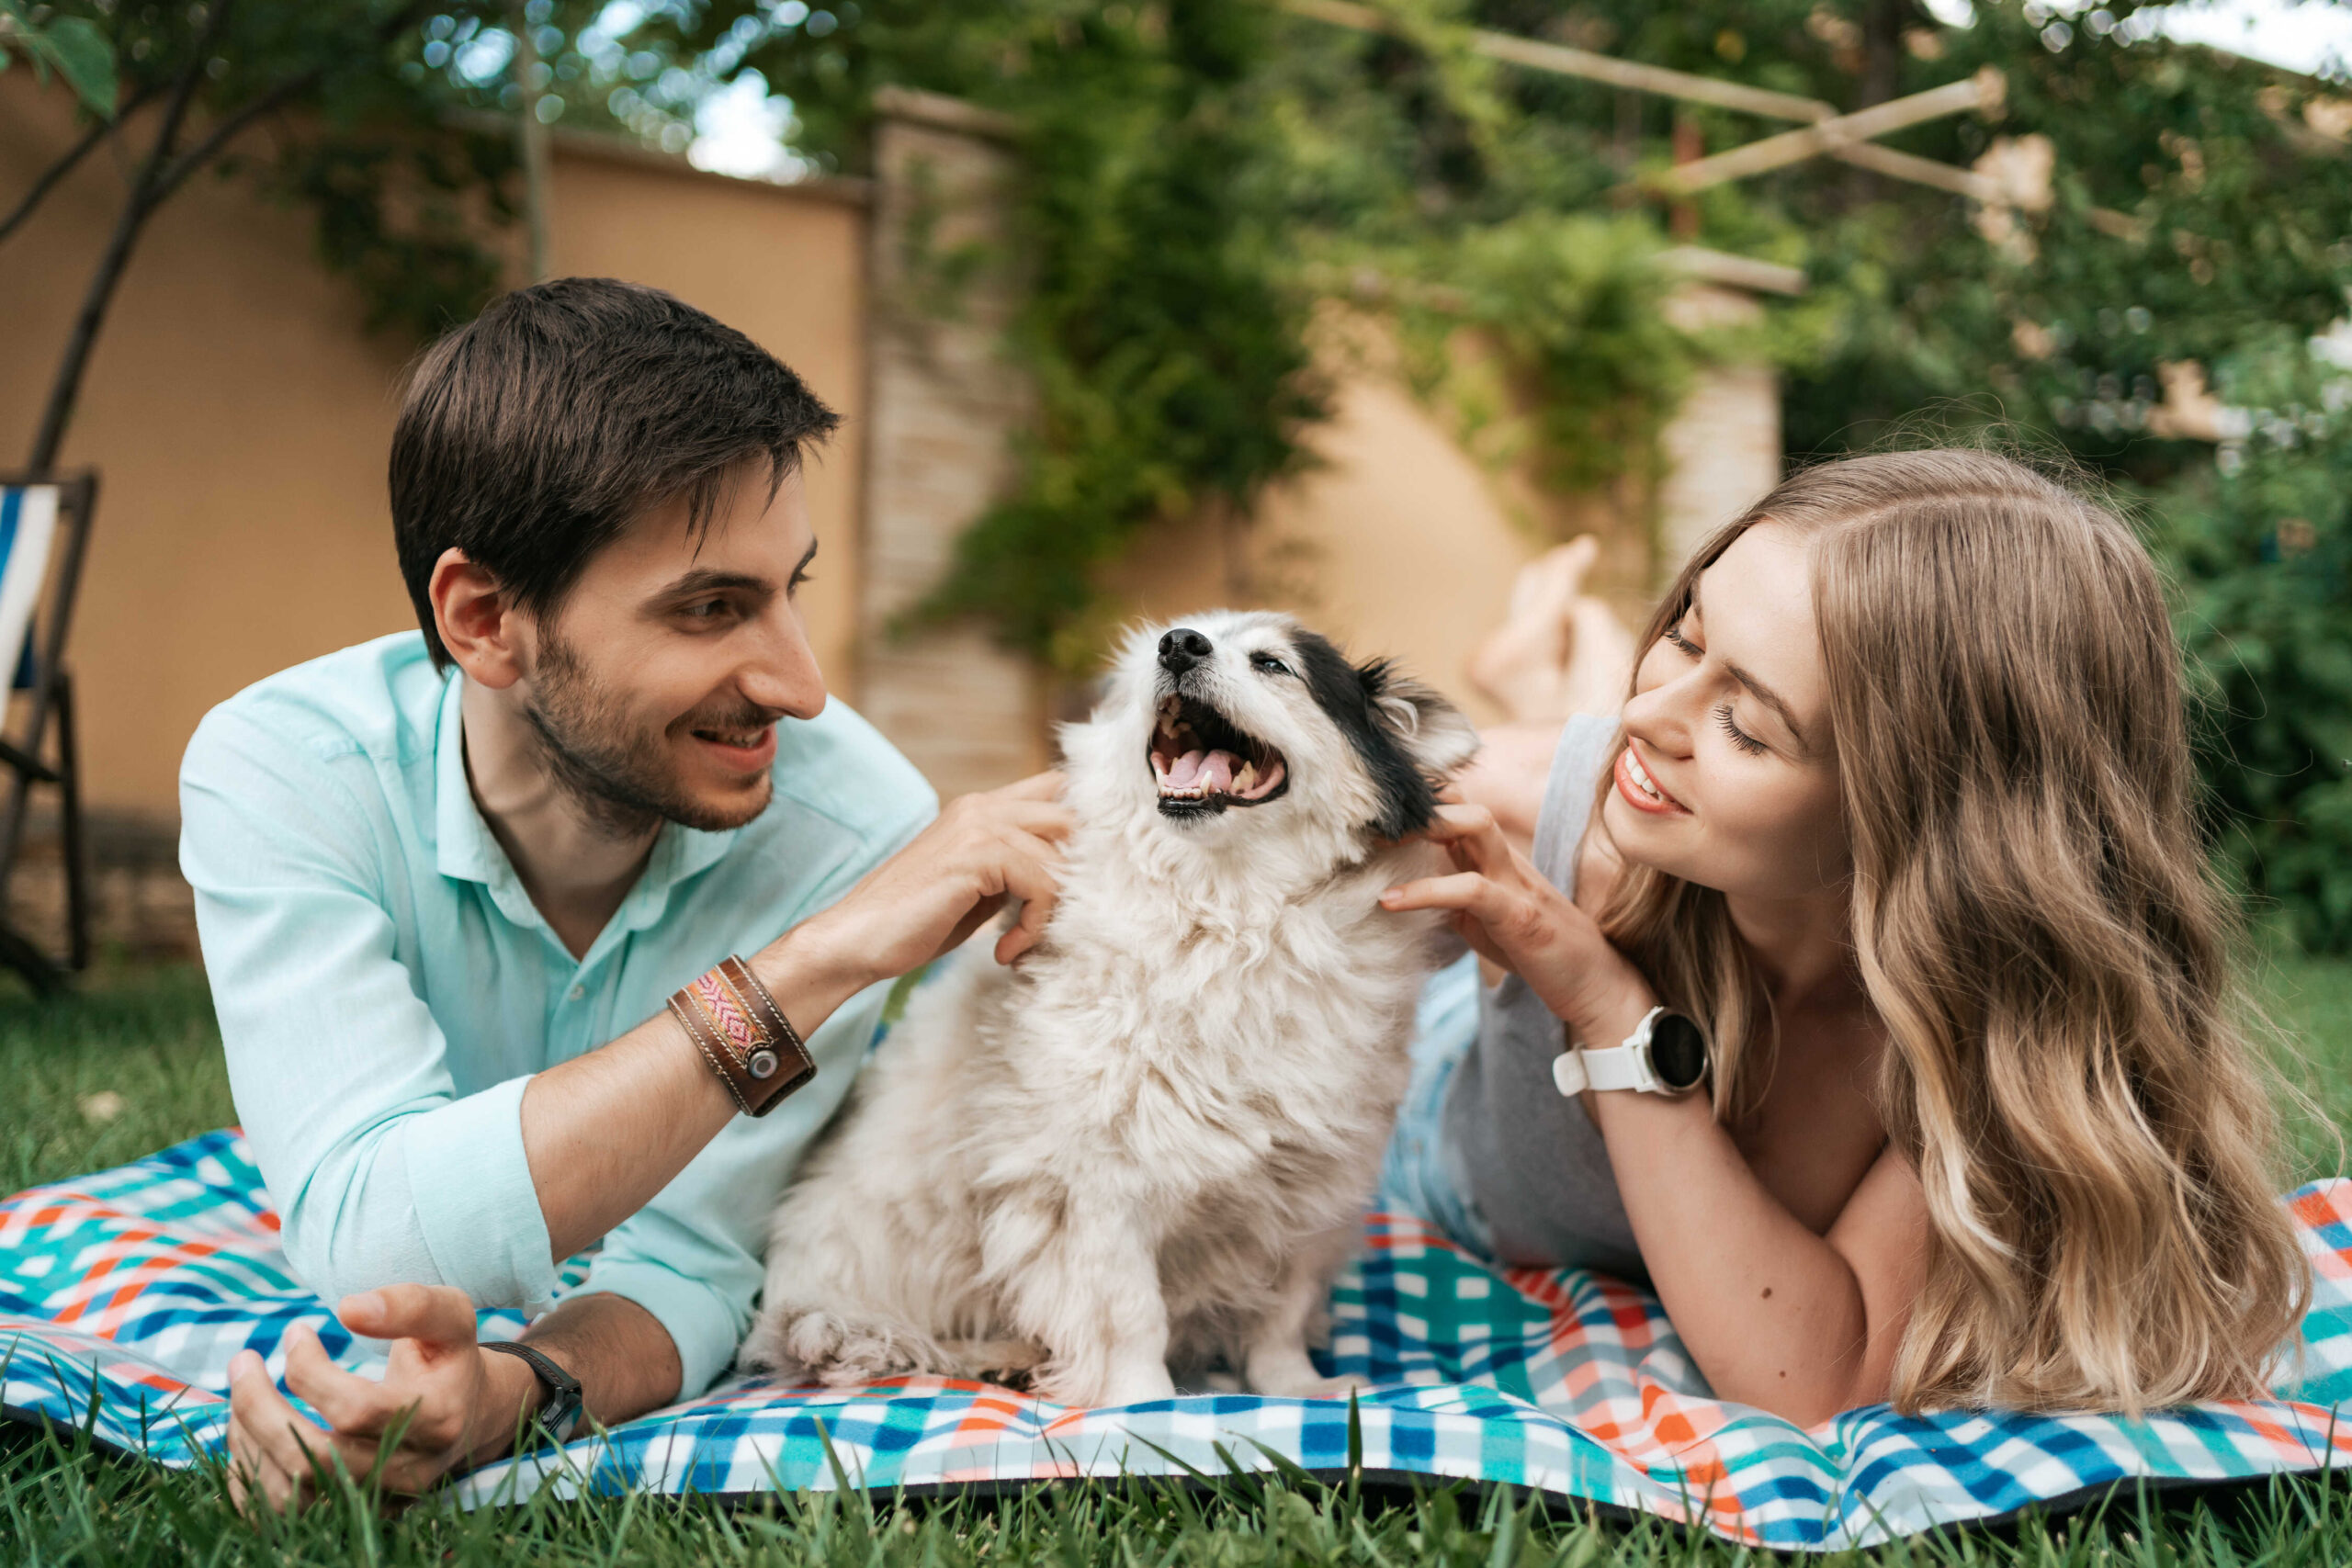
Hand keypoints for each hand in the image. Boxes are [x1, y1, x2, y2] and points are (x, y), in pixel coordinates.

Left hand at [224, 1285, 537, 1513]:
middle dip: (260, 1406)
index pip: (356, 1410)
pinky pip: (276, 1512)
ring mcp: (376, 1502)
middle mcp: (407, 1473)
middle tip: (242, 1361)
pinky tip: (249, 1429)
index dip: (310, 1371)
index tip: (296, 1331)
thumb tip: (348, 1309)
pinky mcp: (349, 1516)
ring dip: (250, 1438)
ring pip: (289, 1492)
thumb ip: (412, 1304)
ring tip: (243, 1393)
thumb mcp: (452, 1316)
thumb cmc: (449, 1357)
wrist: (469, 1415)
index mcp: (437, 1421)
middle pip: (316, 1458)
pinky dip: (247, 1472)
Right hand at [781, 771, 1072, 990]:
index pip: (1057, 789)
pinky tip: (1005, 951)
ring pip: (1062, 854)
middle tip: (1057, 918)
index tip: (1079, 884)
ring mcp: (978, 824)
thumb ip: (1016, 869)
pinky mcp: (976, 854)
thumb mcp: (979, 889)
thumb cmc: (915, 923)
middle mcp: (982, 805)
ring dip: (1054, 909)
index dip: (1082, 829)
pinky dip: (1034, 925)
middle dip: (1079, 871)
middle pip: (1071, 816)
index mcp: (981, 808)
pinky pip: (1042, 882)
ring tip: (1021, 945)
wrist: (856, 940)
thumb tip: (1072, 875)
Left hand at [1378, 803, 1652, 1043]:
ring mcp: (1517, 883)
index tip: (1374, 813)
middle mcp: (1508, 861)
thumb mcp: (1485, 921)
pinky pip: (1470, 888)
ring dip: (1425, 826)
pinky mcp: (1520, 915)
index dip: (1420, 806)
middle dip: (1419, 804)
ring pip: (1476, 827)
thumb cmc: (1540, 953)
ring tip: (1376, 843)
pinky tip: (1390, 901)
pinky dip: (1426, 890)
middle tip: (1369, 820)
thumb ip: (1451, 900)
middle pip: (1466, 804)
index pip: (1460, 812)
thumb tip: (1401, 894)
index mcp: (1499, 861)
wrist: (1596, 987)